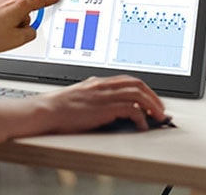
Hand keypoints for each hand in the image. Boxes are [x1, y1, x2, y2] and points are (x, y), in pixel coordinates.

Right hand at [37, 75, 167, 132]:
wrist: (45, 111)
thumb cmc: (56, 108)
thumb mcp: (77, 97)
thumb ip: (91, 97)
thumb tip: (102, 106)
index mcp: (97, 82)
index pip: (127, 80)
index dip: (143, 89)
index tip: (150, 100)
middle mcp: (103, 86)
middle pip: (137, 84)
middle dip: (153, 96)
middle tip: (160, 109)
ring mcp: (104, 96)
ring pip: (138, 94)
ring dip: (152, 106)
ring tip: (157, 118)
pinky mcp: (104, 108)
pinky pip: (131, 110)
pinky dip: (141, 118)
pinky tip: (141, 126)